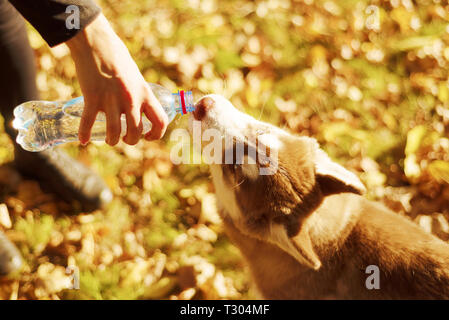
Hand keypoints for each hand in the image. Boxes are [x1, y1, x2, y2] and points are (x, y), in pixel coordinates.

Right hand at [66, 14, 167, 145]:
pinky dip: (84, 134)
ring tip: (110, 139)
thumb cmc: (117, 58)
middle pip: (135, 132)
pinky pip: (88, 122)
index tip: (147, 136)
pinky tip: (83, 140)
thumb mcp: (136, 77)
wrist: (96, 43)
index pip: (160, 121)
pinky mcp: (92, 97)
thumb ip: (138, 94)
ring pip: (114, 132)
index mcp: (145, 93)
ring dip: (112, 140)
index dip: (156, 135)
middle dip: (130, 141)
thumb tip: (139, 110)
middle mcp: (131, 99)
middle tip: (124, 137)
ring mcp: (111, 99)